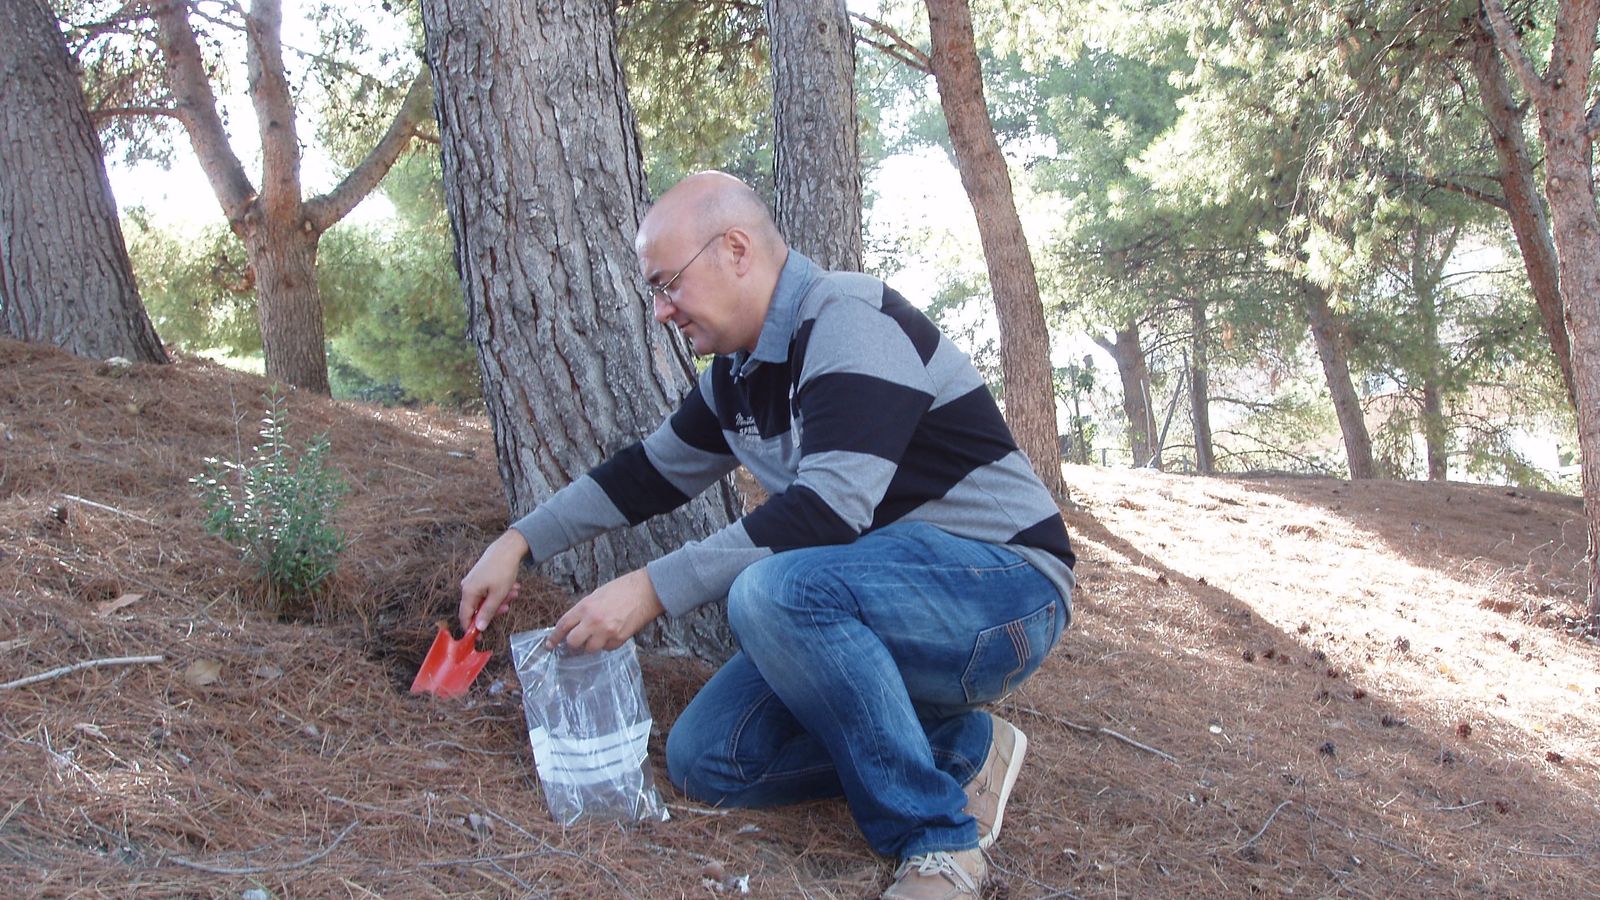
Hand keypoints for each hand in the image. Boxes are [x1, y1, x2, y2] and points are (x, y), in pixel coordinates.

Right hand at [459, 529, 529, 631]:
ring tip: (513, 593)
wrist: (508, 547)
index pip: (465, 616)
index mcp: (468, 592)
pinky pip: (488, 590)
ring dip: (500, 599)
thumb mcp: (498, 595)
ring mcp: (473, 580)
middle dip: (493, 609)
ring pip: (485, 598)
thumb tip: (479, 628)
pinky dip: (499, 591)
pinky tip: (512, 587)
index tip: (481, 636)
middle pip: (477, 607)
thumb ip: (487, 612)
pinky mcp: (480, 576)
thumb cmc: (503, 570)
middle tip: (507, 606)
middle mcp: (467, 586)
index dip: (472, 628)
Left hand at [548, 567, 663, 652]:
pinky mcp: (620, 639)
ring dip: (591, 644)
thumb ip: (584, 610)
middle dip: (573, 643)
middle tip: (578, 639)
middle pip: (573, 642)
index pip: (563, 625)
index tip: (550, 645)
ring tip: (598, 635)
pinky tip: (612, 634)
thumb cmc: (622, 588)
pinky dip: (607, 644)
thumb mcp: (596, 595)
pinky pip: (607, 648)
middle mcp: (593, 621)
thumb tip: (574, 624)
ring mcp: (607, 632)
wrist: (647, 591)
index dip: (554, 637)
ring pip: (590, 649)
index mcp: (585, 607)